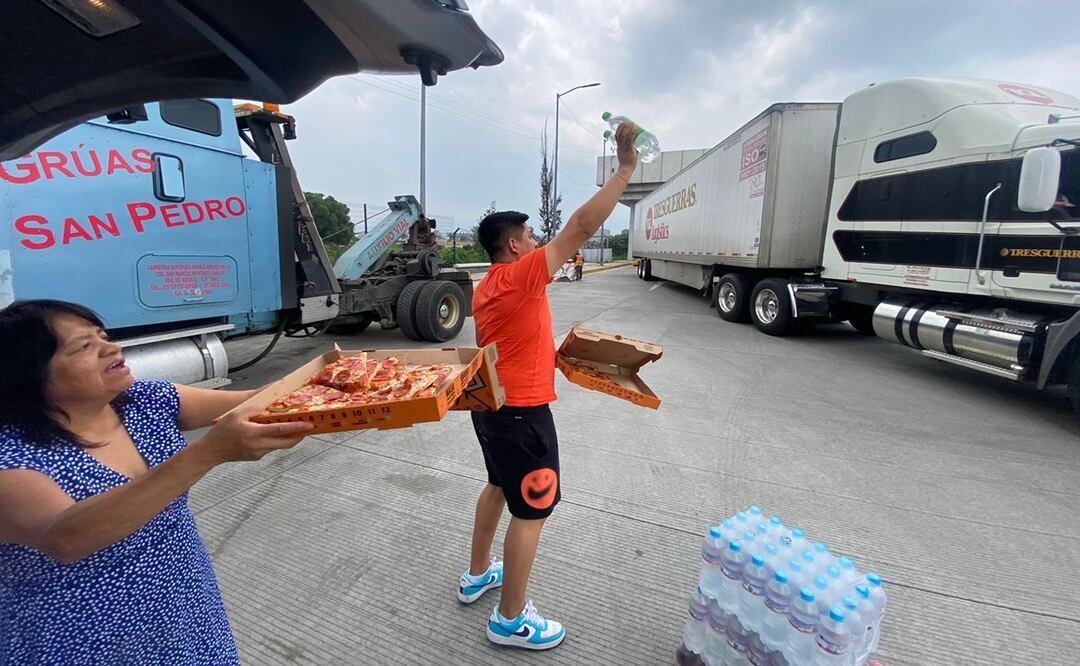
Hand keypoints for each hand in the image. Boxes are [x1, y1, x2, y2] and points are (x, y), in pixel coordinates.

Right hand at [198, 408, 314, 462]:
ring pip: (279, 446)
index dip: (297, 428)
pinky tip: (274, 434)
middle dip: (300, 436)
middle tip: (308, 428)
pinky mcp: (257, 457)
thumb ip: (255, 409)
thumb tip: (271, 406)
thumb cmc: (222, 430)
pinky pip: (270, 448)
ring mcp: (258, 453)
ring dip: (288, 438)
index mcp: (254, 433)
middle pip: (286, 443)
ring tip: (295, 428)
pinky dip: (275, 441)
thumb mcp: (237, 414)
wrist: (211, 450)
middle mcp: (258, 445)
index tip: (309, 425)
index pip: (280, 430)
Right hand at [615, 121, 638, 172]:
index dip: (619, 129)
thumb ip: (630, 151)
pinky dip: (632, 133)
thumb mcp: (625, 156)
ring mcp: (624, 147)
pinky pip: (629, 139)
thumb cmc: (626, 164)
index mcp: (618, 147)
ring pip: (624, 135)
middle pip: (619, 134)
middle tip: (626, 121)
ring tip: (631, 123)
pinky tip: (634, 129)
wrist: (625, 169)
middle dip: (622, 126)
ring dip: (627, 128)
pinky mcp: (629, 149)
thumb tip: (636, 148)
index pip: (616, 136)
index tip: (621, 124)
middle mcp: (620, 146)